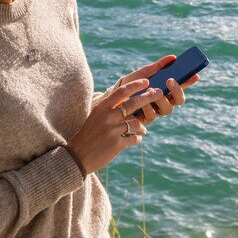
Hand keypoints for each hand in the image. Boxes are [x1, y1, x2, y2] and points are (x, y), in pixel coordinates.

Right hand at [66, 57, 175, 174]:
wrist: (78, 156)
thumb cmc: (88, 135)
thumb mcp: (96, 117)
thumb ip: (110, 109)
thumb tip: (128, 100)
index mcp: (101, 108)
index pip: (121, 91)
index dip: (135, 85)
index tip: (146, 81)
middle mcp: (107, 117)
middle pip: (133, 103)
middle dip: (148, 97)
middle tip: (159, 93)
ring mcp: (112, 131)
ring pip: (136, 123)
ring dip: (142, 126)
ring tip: (142, 129)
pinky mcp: (117, 144)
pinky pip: (134, 138)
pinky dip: (137, 138)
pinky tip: (136, 139)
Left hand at [116, 55, 199, 122]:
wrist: (111, 98)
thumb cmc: (129, 85)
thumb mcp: (143, 73)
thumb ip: (157, 67)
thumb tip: (173, 57)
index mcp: (164, 91)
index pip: (181, 87)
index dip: (189, 82)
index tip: (195, 75)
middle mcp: (162, 102)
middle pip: (178, 100)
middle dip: (176, 90)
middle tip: (169, 80)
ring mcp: (155, 112)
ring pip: (166, 109)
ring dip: (161, 99)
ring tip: (153, 90)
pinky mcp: (144, 121)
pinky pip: (151, 116)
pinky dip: (147, 107)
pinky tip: (142, 100)